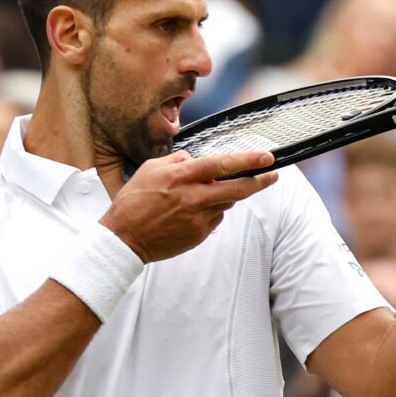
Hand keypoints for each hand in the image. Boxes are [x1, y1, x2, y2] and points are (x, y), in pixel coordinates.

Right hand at [100, 151, 278, 262]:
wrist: (123, 238)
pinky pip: (215, 218)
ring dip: (225, 195)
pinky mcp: (198, 235)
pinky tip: (190, 213)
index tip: (266, 157)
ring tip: (203, 195)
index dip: (248, 161)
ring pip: (226, 202)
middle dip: (259, 180)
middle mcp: (193, 197)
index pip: (222, 164)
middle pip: (237, 188)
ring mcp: (198, 218)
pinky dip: (210, 211)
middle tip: (271, 175)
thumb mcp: (150, 168)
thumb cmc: (134, 202)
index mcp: (182, 176)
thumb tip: (196, 159)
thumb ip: (177, 161)